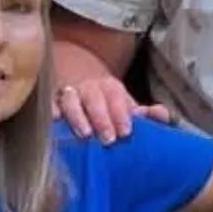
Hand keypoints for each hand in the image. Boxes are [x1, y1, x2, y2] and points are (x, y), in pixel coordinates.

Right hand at [54, 77, 170, 143]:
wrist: (75, 72)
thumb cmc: (106, 99)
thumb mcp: (125, 103)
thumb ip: (146, 113)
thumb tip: (163, 115)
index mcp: (110, 87)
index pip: (116, 97)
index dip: (121, 113)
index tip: (126, 131)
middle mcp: (89, 87)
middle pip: (95, 99)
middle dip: (102, 118)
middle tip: (108, 139)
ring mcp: (68, 92)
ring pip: (71, 100)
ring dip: (78, 116)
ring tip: (84, 134)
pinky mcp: (50, 100)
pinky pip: (49, 103)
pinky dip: (51, 110)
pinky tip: (54, 121)